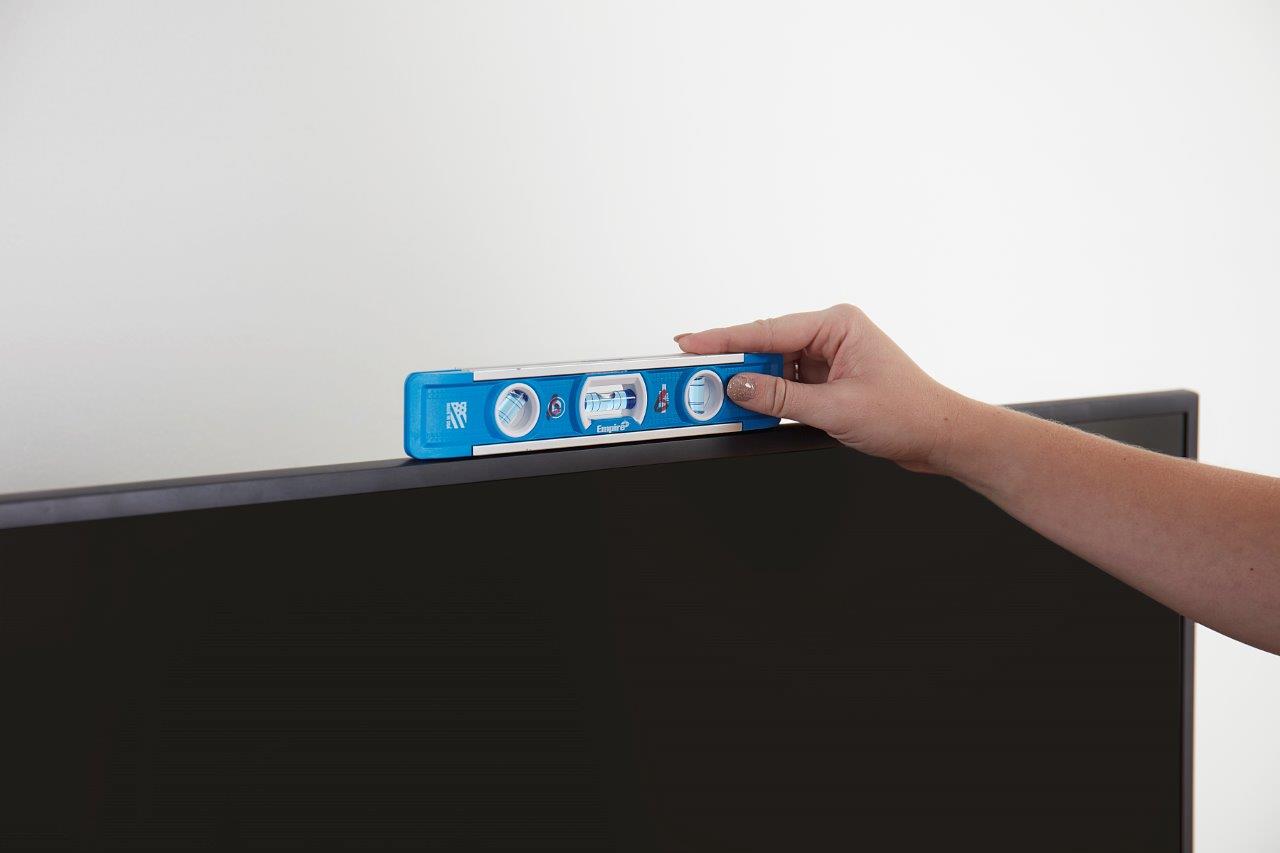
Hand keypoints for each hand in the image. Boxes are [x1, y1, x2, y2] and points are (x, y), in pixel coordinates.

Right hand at [676, 304, 971, 474]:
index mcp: (838, 324)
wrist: (940, 436)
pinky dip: (768, 401)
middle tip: (697, 379)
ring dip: (751, 388)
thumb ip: (781, 398)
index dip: (724, 339)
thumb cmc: (909, 413)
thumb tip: (739, 388)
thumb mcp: (837, 409)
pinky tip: (751, 411)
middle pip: (766, 348)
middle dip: (733, 367)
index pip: (768, 330)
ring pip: (773, 370)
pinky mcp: (828, 382)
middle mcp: (832, 335)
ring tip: (722, 402)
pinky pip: (786, 387)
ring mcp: (829, 359)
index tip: (691, 343)